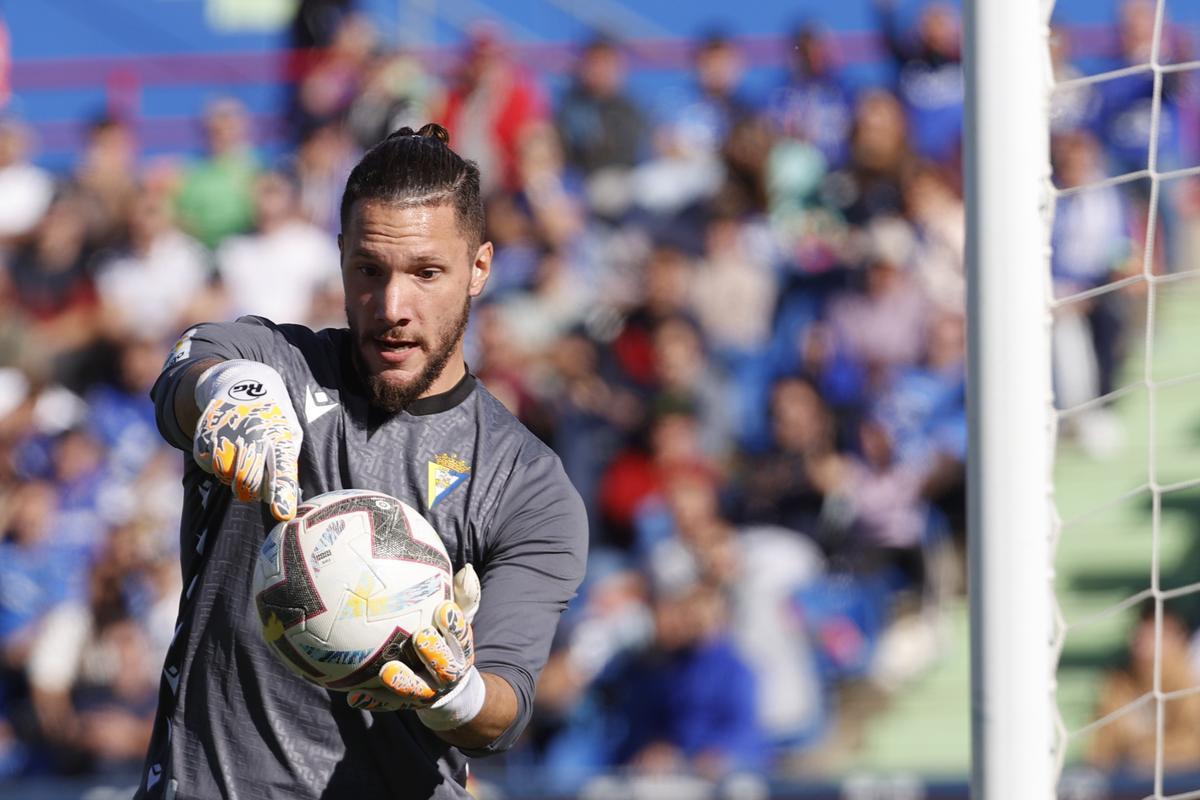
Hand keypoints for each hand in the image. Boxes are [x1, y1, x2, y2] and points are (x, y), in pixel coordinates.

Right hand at [192, 360, 302, 520]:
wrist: (240, 384)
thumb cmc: (272, 417)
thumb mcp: (289, 432)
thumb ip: (288, 464)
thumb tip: (285, 501)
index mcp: (279, 436)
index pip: (282, 469)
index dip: (282, 492)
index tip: (282, 513)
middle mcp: (252, 435)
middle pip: (247, 482)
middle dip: (250, 490)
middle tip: (254, 480)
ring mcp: (226, 434)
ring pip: (225, 476)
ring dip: (232, 475)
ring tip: (240, 454)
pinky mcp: (204, 434)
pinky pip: (207, 465)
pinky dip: (215, 463)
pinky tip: (224, 444)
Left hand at [348, 566, 484, 729]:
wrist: (448, 688)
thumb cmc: (446, 641)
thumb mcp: (456, 621)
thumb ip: (462, 597)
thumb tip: (466, 569)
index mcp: (460, 651)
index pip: (462, 638)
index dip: (455, 625)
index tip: (443, 609)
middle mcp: (447, 674)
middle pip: (446, 668)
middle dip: (435, 653)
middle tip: (420, 636)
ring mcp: (427, 692)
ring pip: (417, 691)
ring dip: (402, 681)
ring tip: (386, 670)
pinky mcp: (405, 703)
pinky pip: (389, 703)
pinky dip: (374, 700)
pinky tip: (354, 697)